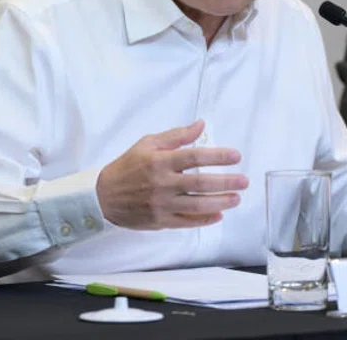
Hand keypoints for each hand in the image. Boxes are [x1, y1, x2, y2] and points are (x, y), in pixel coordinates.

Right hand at [96, 120, 248, 228]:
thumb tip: (201, 124)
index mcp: (160, 161)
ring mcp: (161, 204)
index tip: (236, 156)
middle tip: (244, 181)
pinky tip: (218, 214)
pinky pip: (186, 222)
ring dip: (220, 202)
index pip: (195, 156)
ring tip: (237, 199)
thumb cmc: (127, 166)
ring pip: (197, 205)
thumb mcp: (148, 143)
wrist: (102, 197)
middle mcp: (162, 183)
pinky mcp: (160, 221)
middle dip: (226, 182)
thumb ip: (176, 136)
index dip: (218, 156)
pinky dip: (204, 219)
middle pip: (200, 183)